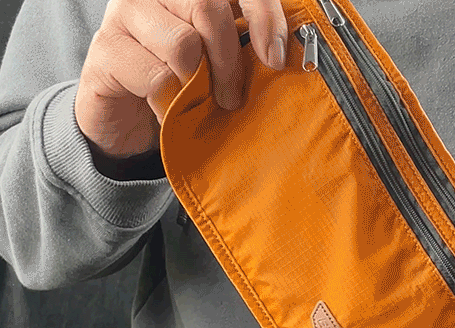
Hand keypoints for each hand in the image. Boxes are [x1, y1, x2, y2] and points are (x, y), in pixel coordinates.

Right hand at [74, 0, 288, 160]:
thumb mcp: (218, 64)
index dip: (263, 14)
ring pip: (182, 44)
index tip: (275, 58)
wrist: (127, 119)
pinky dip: (171, 104)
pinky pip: (156, 77)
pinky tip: (168, 111)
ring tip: (197, 104)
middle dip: (230, 61)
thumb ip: (242, 47)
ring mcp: (125, 13)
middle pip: (208, 7)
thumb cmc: (180, 86)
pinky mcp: (106, 48)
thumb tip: (278, 55)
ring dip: (199, 86)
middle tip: (231, 96)